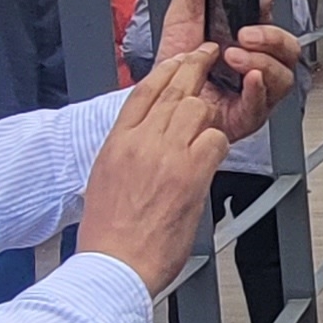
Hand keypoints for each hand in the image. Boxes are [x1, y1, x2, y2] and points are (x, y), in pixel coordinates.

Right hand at [74, 47, 232, 287]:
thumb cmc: (109, 236)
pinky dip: (219, 145)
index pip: (142, 91)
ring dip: (208, 116)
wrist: (113, 265)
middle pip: (174, 91)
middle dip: (195, 70)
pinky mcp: (190, 174)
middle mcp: (140, 142)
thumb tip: (147, 146)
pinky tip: (214, 156)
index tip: (178, 60)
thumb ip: (127, 155)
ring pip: (197, 110)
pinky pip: (216, 140)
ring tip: (210, 122)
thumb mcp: (104, 181)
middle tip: (208, 57)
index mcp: (115, 143)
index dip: (165, 70)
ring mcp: (166, 155)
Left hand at [149, 0, 299, 140]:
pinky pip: (265, 104)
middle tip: (245, 33)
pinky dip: (259, 89)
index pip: (272, 19)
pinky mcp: (248, 115)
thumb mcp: (183, 11)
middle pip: (289, 48)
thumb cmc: (175, 62)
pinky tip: (248, 78)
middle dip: (272, 37)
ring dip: (263, 62)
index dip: (269, 8)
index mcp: (248, 38)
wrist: (157, 100)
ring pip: (284, 76)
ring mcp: (256, 91)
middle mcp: (257, 63)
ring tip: (235, 56)